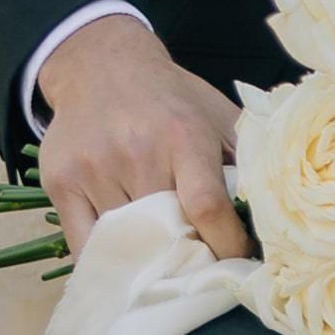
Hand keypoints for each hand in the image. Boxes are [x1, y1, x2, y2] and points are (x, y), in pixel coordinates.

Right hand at [31, 9, 249, 261]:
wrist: (100, 65)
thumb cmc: (170, 99)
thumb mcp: (218, 115)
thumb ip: (247, 160)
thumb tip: (273, 216)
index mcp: (184, 135)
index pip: (207, 207)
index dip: (225, 246)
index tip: (235, 262)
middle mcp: (137, 151)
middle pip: (166, 231)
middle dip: (189, 257)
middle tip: (201, 268)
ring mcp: (94, 168)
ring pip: (126, 243)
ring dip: (147, 261)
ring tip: (163, 263)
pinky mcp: (60, 183)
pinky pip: (84, 245)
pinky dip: (107, 261)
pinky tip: (125, 261)